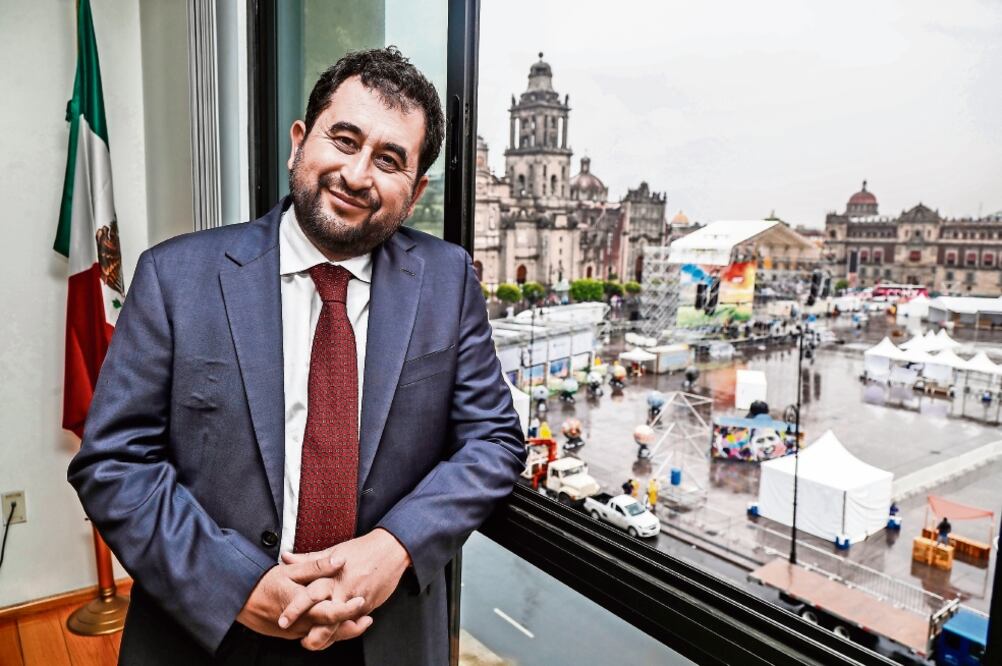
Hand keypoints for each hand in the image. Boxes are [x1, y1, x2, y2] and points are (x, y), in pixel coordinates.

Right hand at [236, 553, 367, 639]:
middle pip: (332, 631)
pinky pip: (314, 635)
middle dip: (352, 627)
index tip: (362, 601)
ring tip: (359, 622)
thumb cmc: (264, 583)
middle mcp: (301, 623)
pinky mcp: (293, 634)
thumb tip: (340, 560)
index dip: (349, 609)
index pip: (331, 613)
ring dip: (342, 631)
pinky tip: (336, 623)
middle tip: (368, 618)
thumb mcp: (290, 570)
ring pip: (324, 637)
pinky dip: (327, 631)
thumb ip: (317, 566)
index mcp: (302, 606)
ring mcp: (296, 631)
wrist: (239, 600)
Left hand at [278, 528, 410, 649]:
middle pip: (325, 620)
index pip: (309, 596)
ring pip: (340, 627)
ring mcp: (357, 601)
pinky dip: (343, 631)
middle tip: (302, 641)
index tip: (283, 620)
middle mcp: (344, 591)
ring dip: (327, 637)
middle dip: (313, 636)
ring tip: (315, 640)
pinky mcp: (368, 607)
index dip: (295, 610)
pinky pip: (353, 624)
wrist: (391, 550)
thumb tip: (286, 558)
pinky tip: (335, 633)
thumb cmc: (362, 549)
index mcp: (332, 577)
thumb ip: (309, 559)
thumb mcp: (334, 551)